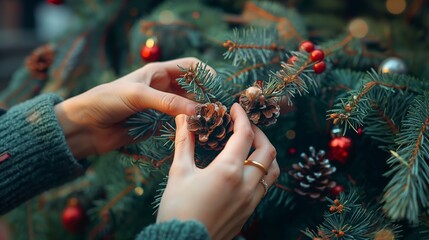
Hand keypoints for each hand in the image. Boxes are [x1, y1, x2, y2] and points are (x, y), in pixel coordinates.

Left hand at [55, 57, 207, 158]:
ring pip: (188, 108)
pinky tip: (198, 133)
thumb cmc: (107, 101)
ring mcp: (161, 108)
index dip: (206, 74)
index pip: (190, 67)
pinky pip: (179, 124)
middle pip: (194, 89)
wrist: (86, 126)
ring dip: (199, 114)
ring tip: (211, 123)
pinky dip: (189, 127)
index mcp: (158, 73)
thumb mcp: (137, 95)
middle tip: (218, 110)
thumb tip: (197, 110)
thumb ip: (167, 102)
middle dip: (206, 97)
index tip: (217, 87)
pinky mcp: (158, 125)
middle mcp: (163, 89)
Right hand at [157, 103, 279, 239]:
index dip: (242, 117)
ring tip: (250, 147)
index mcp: (228, 170)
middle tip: (244, 126)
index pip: (245, 135)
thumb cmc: (177, 209)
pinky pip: (265, 186)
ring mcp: (251, 200)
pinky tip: (245, 170)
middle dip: (259, 133)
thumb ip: (185, 143)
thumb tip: (183, 119)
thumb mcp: (179, 172)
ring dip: (265, 154)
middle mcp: (246, 184)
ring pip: (272, 170)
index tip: (235, 107)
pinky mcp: (249, 212)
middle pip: (267, 151)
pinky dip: (261, 171)